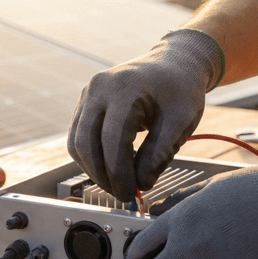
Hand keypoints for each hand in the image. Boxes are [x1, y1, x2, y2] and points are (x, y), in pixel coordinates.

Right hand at [68, 29, 223, 201]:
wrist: (173, 64)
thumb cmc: (179, 89)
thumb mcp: (181, 121)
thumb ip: (160, 153)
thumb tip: (141, 183)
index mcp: (124, 88)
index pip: (112, 140)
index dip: (119, 172)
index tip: (131, 192)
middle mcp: (98, 88)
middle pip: (86, 143)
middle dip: (102, 176)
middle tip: (122, 194)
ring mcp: (88, 94)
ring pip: (76, 143)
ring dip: (93, 170)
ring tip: (118, 183)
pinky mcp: (85, 103)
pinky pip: (78, 137)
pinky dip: (91, 158)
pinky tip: (111, 167)